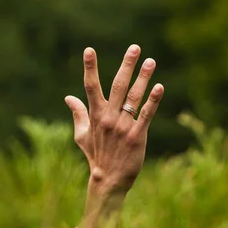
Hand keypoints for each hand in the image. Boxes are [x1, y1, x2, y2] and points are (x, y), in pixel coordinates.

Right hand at [65, 45, 163, 227]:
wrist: (108, 179)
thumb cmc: (96, 155)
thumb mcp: (81, 135)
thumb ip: (78, 114)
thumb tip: (68, 97)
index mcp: (95, 115)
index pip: (90, 87)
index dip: (89, 68)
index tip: (89, 50)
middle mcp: (109, 118)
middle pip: (118, 86)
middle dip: (126, 66)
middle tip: (134, 47)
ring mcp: (123, 126)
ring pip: (134, 97)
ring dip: (143, 78)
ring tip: (151, 61)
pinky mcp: (137, 136)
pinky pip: (146, 114)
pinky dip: (152, 101)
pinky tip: (159, 87)